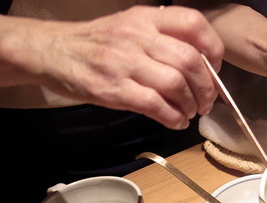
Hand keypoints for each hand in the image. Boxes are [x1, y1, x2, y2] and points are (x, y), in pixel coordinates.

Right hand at [4, 6, 224, 128]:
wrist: (52, 51)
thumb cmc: (97, 43)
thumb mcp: (130, 26)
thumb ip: (162, 38)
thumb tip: (201, 66)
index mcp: (146, 17)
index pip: (193, 23)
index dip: (213, 49)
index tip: (214, 69)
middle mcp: (138, 36)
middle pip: (190, 61)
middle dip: (207, 87)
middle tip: (206, 102)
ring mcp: (125, 63)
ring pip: (176, 84)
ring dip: (190, 105)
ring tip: (189, 113)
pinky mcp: (114, 90)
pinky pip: (156, 105)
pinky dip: (173, 118)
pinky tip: (175, 121)